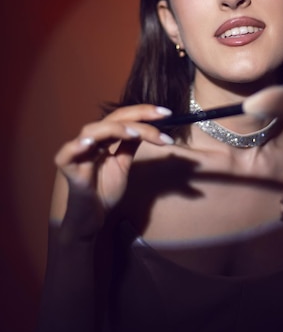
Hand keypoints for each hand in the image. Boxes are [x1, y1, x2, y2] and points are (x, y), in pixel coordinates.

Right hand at [54, 104, 173, 210]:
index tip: (167, 113)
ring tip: (136, 133)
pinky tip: (91, 143)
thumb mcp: (123, 165)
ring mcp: (77, 152)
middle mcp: (90, 140)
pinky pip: (67, 154)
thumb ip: (130, 147)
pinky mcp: (68, 168)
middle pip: (113, 119)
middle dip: (138, 115)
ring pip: (92, 130)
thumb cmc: (103, 191)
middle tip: (162, 116)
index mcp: (104, 138)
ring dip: (115, 129)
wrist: (91, 218)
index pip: (124, 118)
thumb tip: (148, 130)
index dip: (144, 113)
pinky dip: (77, 146)